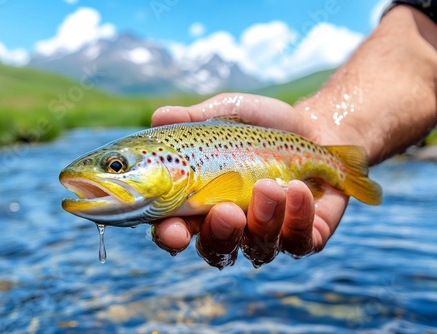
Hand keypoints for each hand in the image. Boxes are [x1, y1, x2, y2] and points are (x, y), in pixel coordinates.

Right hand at [150, 93, 348, 268]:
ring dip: (262, 219)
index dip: (171, 236)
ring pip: (258, 247)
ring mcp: (270, 234)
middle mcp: (234, 226)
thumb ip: (194, 118)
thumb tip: (159, 116)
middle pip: (216, 249)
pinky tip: (300, 188)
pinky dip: (297, 217)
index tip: (172, 230)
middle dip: (219, 234)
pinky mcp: (305, 236)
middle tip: (226, 210)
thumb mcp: (226, 114)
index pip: (178, 229)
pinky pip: (299, 241)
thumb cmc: (260, 126)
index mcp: (203, 203)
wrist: (315, 127)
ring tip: (269, 184)